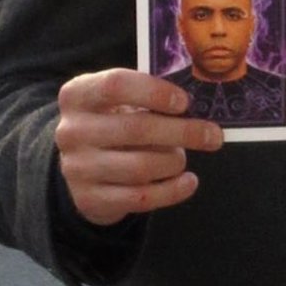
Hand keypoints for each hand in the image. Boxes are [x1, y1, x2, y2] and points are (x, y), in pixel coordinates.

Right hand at [54, 67, 223, 224]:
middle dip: (182, 132)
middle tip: (213, 135)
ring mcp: (77, 168)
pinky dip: (171, 191)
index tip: (185, 102)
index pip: (116, 85)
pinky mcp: (89, 199)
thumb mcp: (120, 99)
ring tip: (184, 156)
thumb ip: (150, 94)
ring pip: (139, 167)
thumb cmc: (114, 118)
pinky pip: (139, 198)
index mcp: (78, 94)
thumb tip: (199, 104)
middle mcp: (72, 131)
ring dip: (174, 161)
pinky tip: (189, 182)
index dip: (154, 92)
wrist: (83, 162)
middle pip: (134, 128)